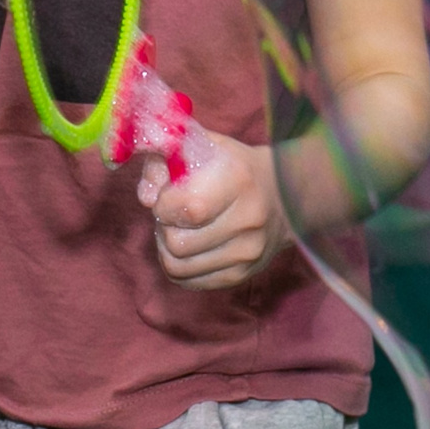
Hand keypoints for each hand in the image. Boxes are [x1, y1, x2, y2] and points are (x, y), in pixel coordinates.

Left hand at [138, 133, 291, 290]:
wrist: (283, 195)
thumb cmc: (230, 166)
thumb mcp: (198, 147)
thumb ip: (163, 159)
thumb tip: (146, 197)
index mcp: (238, 178)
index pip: (188, 207)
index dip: (164, 204)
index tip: (167, 195)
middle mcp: (248, 217)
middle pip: (177, 242)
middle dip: (164, 227)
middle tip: (173, 214)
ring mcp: (248, 251)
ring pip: (177, 266)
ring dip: (166, 248)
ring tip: (178, 229)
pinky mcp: (242, 274)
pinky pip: (189, 281)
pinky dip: (178, 265)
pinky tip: (188, 246)